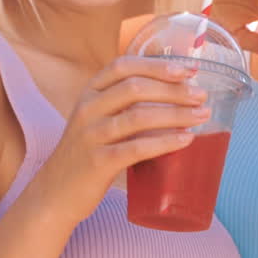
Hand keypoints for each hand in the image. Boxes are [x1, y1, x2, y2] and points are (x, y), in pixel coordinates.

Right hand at [30, 56, 210, 226]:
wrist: (56, 193)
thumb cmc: (88, 152)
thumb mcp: (97, 119)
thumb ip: (124, 103)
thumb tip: (175, 91)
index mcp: (89, 93)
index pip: (123, 66)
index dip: (158, 65)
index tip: (188, 70)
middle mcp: (87, 109)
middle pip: (136, 88)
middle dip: (174, 89)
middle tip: (202, 95)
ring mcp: (91, 136)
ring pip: (139, 116)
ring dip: (176, 114)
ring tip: (202, 116)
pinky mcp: (98, 162)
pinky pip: (137, 148)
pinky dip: (165, 142)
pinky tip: (186, 140)